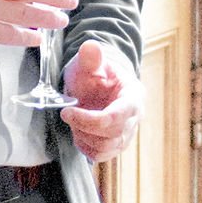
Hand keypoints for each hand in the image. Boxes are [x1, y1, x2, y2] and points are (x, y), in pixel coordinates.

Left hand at [61, 39, 141, 164]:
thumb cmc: (96, 73)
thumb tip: (90, 47)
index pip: (117, 117)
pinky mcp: (117, 144)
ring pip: (106, 148)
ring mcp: (127, 133)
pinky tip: (79, 132)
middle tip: (68, 114)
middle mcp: (135, 118)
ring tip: (75, 121)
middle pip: (113, 135)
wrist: (100, 85)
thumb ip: (91, 56)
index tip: (67, 111)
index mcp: (133, 96)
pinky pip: (101, 155)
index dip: (90, 119)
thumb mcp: (90, 62)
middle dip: (84, 127)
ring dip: (84, 138)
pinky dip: (86, 147)